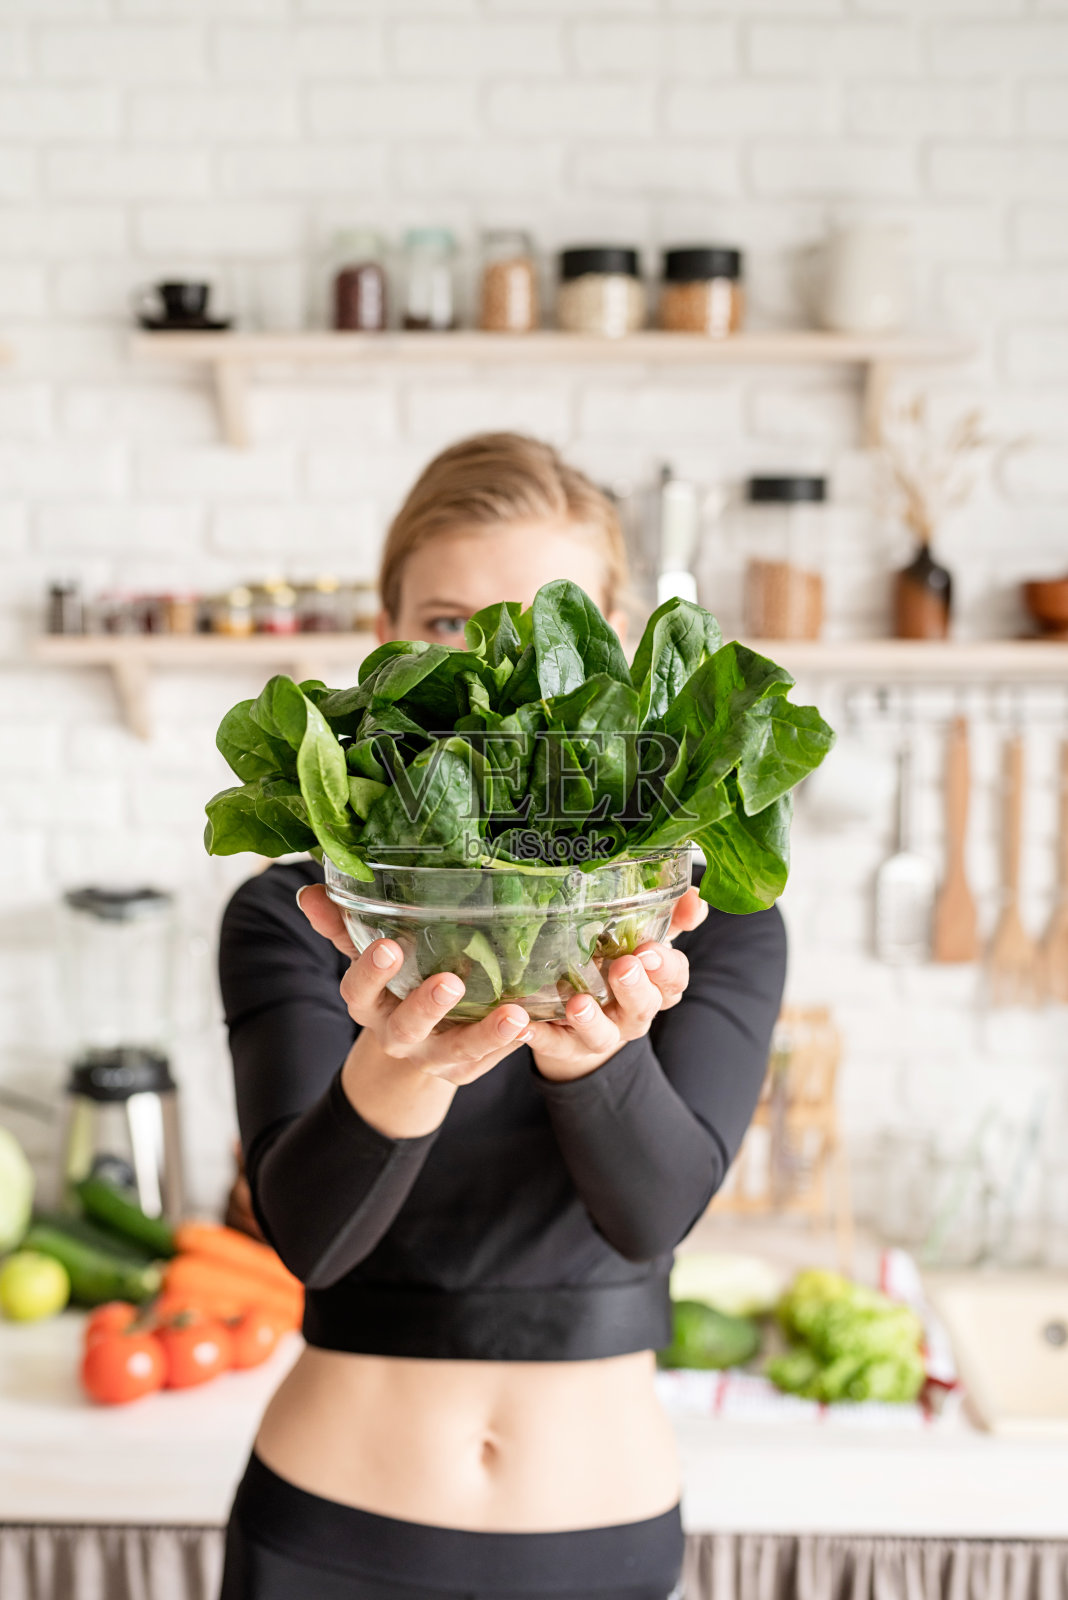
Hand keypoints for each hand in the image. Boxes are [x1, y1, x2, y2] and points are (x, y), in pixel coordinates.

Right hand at [297, 883, 531, 1091]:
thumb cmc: (393, 982)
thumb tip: (309, 892)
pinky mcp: (466, 1070)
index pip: (358, 990)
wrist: (414, 1047)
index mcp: (369, 1005)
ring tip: (514, 1014)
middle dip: (427, 1006)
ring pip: (457, 1051)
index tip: (389, 944)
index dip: (371, 971)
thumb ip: (343, 924)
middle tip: (450, 981)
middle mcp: (397, 1036)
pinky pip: (489, 1061)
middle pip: (407, 1026)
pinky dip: (511, 1044)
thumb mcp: (367, 954)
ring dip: (485, 1034)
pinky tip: (533, 1022)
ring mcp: (433, 1057)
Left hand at [525, 885, 706, 1083]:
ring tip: (578, 1003)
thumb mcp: (645, 941)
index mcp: (655, 988)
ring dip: (591, 1020)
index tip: (650, 950)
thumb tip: (696, 898)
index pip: (673, 980)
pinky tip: (523, 1023)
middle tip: (623, 967)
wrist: (583, 1024)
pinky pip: (553, 1044)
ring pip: (602, 1036)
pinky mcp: (565, 1046)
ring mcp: (600, 1034)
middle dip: (634, 988)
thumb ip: (671, 918)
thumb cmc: (616, 968)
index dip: (665, 968)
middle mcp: (632, 1015)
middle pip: (643, 1007)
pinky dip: (539, 1035)